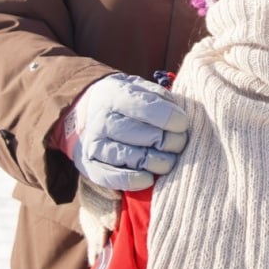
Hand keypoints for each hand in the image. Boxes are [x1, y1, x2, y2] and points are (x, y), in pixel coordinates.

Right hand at [58, 73, 188, 190]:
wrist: (86, 114)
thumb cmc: (125, 102)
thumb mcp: (140, 88)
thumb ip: (161, 98)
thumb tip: (180, 118)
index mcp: (114, 94)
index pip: (148, 108)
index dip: (172, 118)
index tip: (182, 123)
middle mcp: (102, 120)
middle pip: (150, 137)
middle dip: (173, 142)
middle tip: (179, 142)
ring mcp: (94, 145)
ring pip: (138, 159)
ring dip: (161, 162)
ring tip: (167, 158)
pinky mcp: (91, 166)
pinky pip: (117, 179)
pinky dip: (138, 180)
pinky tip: (150, 177)